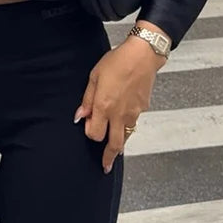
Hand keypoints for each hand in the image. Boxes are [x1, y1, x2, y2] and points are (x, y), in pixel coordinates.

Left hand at [74, 22, 168, 172]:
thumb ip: (87, 99)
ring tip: (114, 151)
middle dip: (108, 157)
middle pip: (114, 145)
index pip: (95, 134)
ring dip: (119, 144)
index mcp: (104, 106)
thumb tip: (80, 116)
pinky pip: (133, 123)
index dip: (89, 132)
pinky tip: (123, 118)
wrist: (142, 55)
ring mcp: (133, 113)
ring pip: (126, 137)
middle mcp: (119, 114)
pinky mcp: (143, 109)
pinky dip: (127, 126)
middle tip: (105, 166)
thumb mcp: (95, 76)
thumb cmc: (117, 62)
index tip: (87, 126)